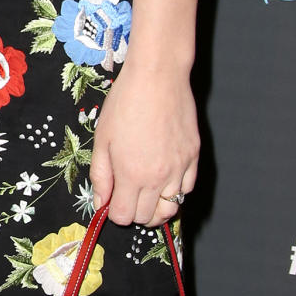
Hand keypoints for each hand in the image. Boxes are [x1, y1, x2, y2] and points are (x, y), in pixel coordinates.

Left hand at [88, 62, 197, 226]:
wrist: (157, 77)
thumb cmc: (125, 103)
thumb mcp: (102, 139)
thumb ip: (101, 176)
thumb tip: (101, 202)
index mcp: (131, 174)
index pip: (123, 216)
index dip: (114, 212)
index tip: (111, 200)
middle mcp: (158, 177)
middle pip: (147, 217)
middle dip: (133, 212)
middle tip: (126, 196)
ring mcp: (180, 168)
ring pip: (171, 209)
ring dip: (156, 207)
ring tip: (146, 193)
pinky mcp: (194, 157)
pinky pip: (187, 189)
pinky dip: (175, 191)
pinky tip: (164, 179)